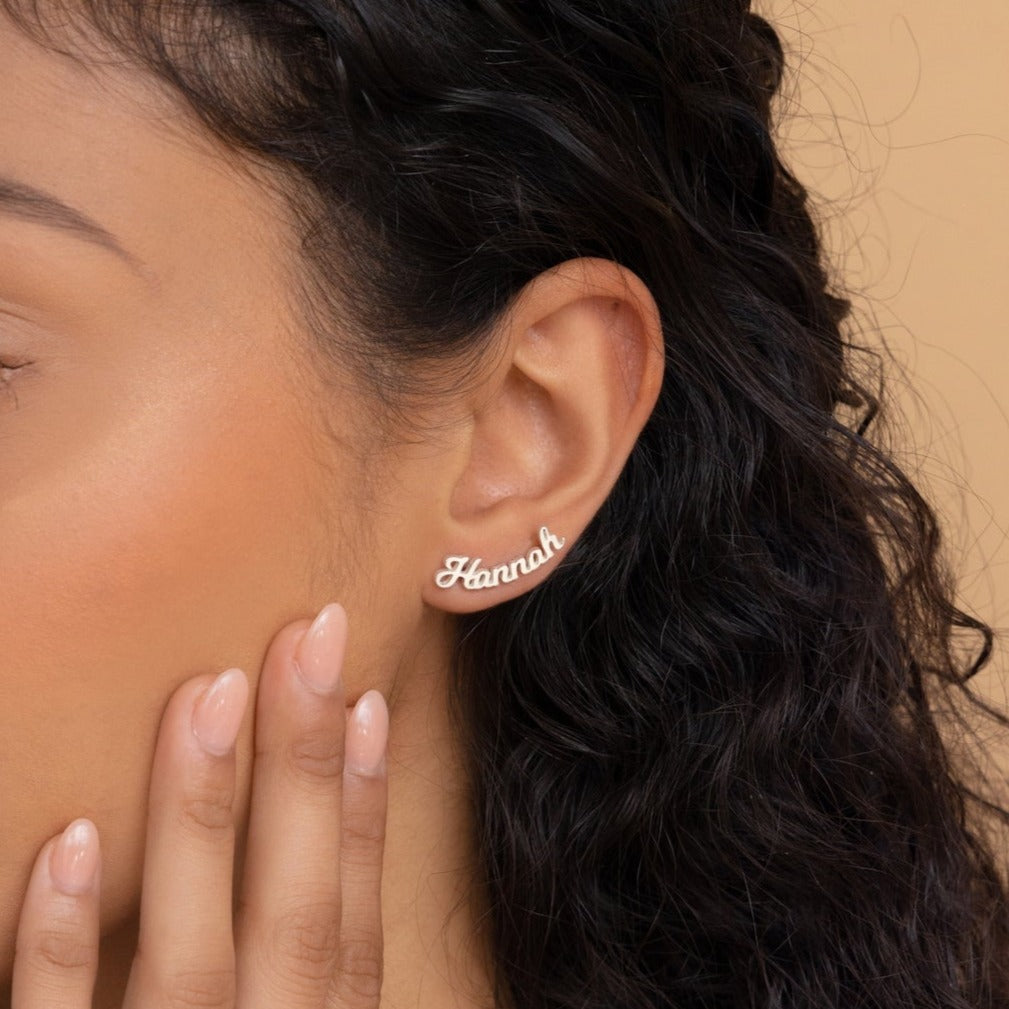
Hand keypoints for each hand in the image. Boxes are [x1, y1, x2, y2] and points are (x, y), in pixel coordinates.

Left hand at [10, 602, 388, 1007]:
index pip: (350, 925)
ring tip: (212, 694)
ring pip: (188, 958)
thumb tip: (332, 858)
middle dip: (308, 773)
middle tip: (312, 640)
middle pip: (296, 917)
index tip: (371, 703)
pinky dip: (64, 945)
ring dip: (203, 822)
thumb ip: (305, 986)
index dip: (367, 813)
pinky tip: (69, 839)